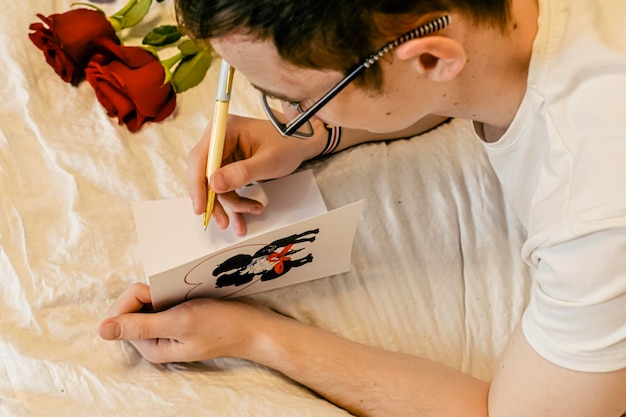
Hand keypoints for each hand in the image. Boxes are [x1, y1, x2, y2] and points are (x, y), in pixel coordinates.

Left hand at [98, 283, 279, 363]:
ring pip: (145, 303)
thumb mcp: (180, 323)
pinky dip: (169, 294)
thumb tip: (101, 329)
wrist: (252, 327)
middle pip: (130, 308)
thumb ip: (141, 325)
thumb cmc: (221, 325)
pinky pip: (161, 303)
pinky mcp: (177, 322)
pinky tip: (187, 296)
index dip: (138, 296)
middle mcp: (153, 340)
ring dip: (160, 293)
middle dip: (148, 294)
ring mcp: (165, 331)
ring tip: (183, 296)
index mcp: (149, 346)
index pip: (123, 314)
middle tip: (174, 294)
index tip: (161, 293)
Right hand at [188, 115, 324, 235]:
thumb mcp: (268, 161)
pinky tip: (248, 211)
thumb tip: (214, 184)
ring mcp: (223, 153)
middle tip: (223, 221)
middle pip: (204, 174)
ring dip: (230, 204)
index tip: (200, 207)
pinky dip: (235, 201)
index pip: (200, 158)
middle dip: (215, 200)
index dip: (197, 184)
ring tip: (249, 214)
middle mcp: (219, 140)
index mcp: (225, 129)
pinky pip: (225, 188)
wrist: (300, 143)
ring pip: (215, 186)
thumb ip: (242, 172)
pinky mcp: (229, 165)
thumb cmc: (288, 143)